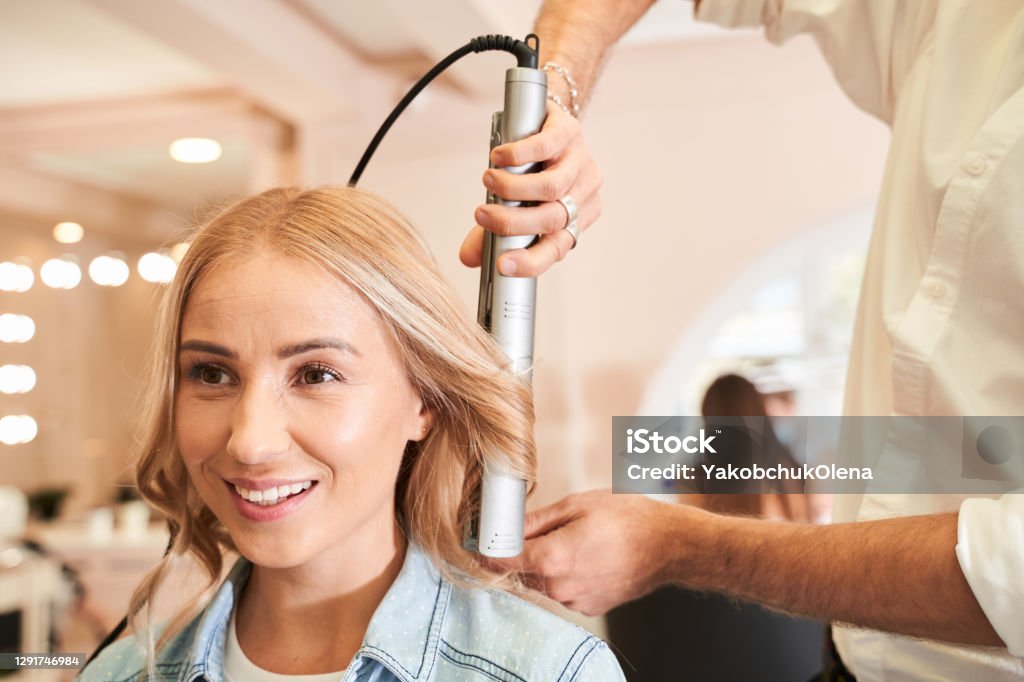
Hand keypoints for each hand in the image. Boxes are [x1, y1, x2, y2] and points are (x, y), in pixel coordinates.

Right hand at [460, 102, 602, 276]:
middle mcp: (583, 194)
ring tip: (489, 181)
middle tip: (482, 215)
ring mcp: (580, 162)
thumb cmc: (532, 170)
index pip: (557, 248)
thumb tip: (467, 258)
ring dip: (514, 188)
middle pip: (553, 218)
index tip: (501, 265)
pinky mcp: (570, 132)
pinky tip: (499, 157)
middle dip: (512, 222)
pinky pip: (547, 147)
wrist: (546, 122)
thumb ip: (492, 234)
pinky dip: (518, 155)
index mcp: (575, 220)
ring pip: (552, 187)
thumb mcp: (513, 205)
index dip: (531, 261)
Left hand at [501, 489, 681, 615]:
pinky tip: (585, 553)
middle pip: (521, 571)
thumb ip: (536, 520)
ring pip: (542, 581)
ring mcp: (575, 600)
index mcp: (553, 558)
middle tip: (535, 527)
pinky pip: (563, 589)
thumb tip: (508, 526)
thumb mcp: (577, 505)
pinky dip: (564, 573)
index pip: (502, 559)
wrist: (669, 546)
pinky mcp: (589, 606)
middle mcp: (560, 587)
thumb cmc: (628, 518)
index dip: (488, 547)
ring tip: (571, 537)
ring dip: (544, 563)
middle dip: (521, 551)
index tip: (484, 537)